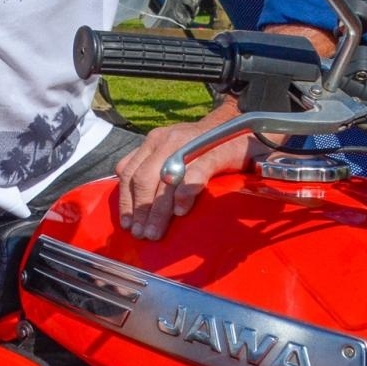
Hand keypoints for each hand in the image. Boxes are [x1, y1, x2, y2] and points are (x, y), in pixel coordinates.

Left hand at [114, 100, 256, 239]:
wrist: (241, 132)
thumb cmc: (203, 149)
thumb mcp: (171, 154)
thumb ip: (152, 169)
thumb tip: (132, 202)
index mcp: (153, 141)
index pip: (128, 171)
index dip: (125, 200)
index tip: (126, 223)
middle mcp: (166, 140)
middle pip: (143, 178)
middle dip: (140, 210)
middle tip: (142, 234)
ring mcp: (189, 144)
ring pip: (165, 179)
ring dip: (158, 210)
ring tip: (155, 231)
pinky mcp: (214, 152)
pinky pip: (195, 173)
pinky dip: (185, 193)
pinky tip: (180, 211)